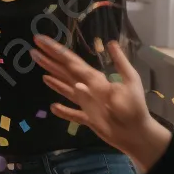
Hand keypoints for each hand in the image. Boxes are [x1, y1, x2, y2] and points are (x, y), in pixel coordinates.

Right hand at [30, 35, 170, 173]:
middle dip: (50, 60)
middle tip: (33, 48)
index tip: (40, 39)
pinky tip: (53, 107)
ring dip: (53, 79)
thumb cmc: (134, 110)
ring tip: (39, 69)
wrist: (139, 134)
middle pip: (65, 71)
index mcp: (95, 78)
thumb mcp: (126, 86)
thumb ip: (102, 80)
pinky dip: (64, 110)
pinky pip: (73, 113)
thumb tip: (91, 63)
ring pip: (66, 88)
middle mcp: (89, 87)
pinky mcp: (89, 118)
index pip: (71, 61)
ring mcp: (88, 103)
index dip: (55, 50)